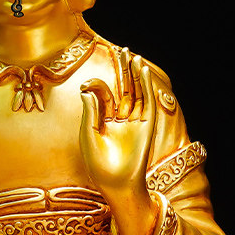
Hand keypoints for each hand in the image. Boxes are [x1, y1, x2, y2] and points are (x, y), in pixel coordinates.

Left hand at [79, 49, 159, 234]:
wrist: (118, 184)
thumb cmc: (99, 165)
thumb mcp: (89, 136)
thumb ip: (89, 112)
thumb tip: (88, 88)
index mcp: (103, 121)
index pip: (103, 95)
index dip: (97, 86)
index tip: (87, 85)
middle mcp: (119, 119)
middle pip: (122, 88)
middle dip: (121, 70)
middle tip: (120, 50)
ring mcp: (133, 121)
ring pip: (135, 92)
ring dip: (134, 74)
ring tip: (132, 55)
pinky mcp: (145, 125)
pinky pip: (147, 102)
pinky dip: (145, 86)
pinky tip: (143, 71)